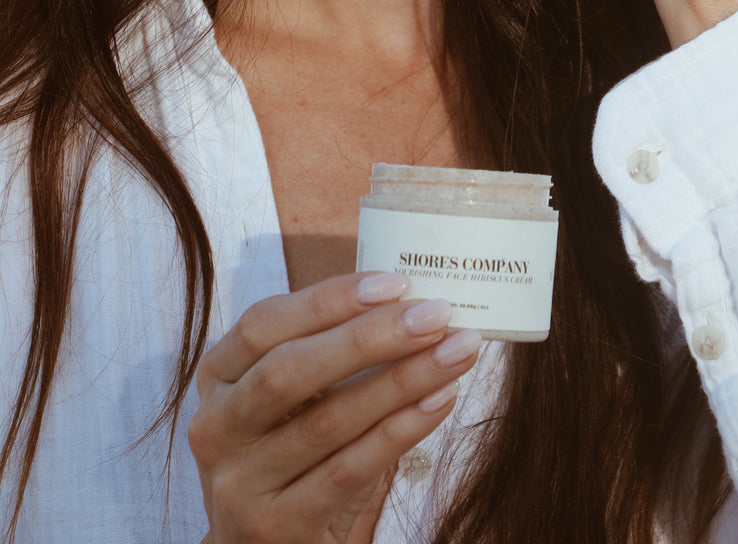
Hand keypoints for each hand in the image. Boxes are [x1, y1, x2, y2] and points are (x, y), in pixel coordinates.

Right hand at [187, 272, 480, 543]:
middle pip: (290, 370)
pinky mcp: (277, 526)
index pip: (263, 324)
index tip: (396, 282)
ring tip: (457, 352)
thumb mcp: (288, 396)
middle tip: (436, 314)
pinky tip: (440, 400)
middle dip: (370, 336)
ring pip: (328, 421)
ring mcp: (241, 484)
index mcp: (216, 376)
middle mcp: (217, 428)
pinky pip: (348, 471)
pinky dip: (400, 430)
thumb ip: (327, 346)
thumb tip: (410, 300)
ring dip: (402, 380)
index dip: (329, 300)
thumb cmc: (288, 449)